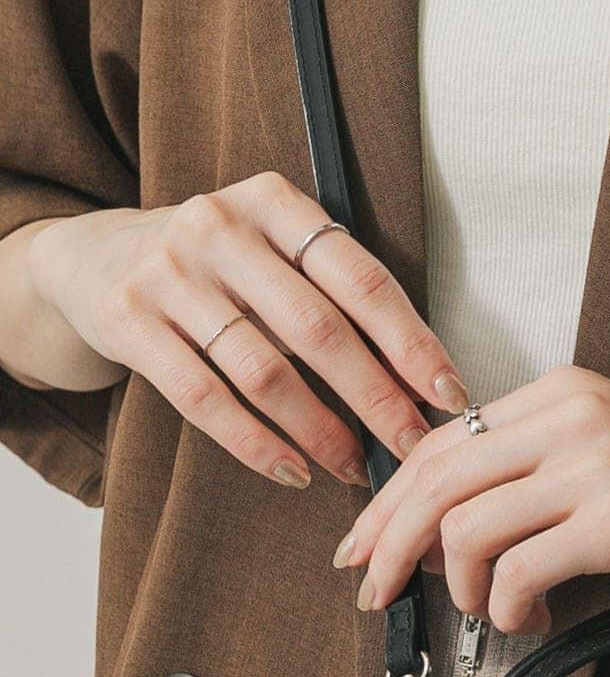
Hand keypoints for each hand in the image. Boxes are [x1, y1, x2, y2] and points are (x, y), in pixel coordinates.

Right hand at [23, 174, 467, 486]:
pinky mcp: (128, 319)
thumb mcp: (272, 255)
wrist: (91, 258)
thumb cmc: (215, 271)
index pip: (360, 278)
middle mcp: (219, 226)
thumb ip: (335, 298)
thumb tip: (422, 385)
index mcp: (274, 203)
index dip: (411, 343)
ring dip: (320, 432)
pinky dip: (256, 444)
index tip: (450, 396)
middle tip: (413, 448)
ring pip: (264, 370)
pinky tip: (295, 472)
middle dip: (377, 399)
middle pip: (318, 328)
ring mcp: (170, 271)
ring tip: (354, 470)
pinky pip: (205, 398)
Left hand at [335, 365, 609, 630]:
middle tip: (375, 593)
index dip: (388, 500)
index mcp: (564, 393)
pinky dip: (507, 608)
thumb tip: (474, 529)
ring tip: (495, 614)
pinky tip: (530, 620)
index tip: (366, 547)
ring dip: (462, 588)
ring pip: (467, 528)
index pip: (441, 442)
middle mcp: (571, 416)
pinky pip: (520, 570)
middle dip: (389, 545)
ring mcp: (596, 465)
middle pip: (435, 480)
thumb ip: (551, 466)